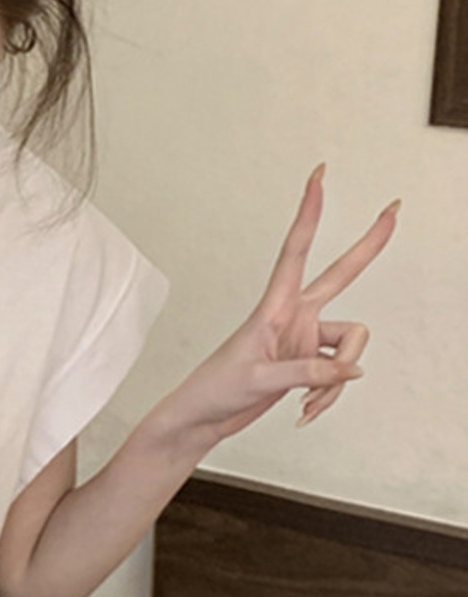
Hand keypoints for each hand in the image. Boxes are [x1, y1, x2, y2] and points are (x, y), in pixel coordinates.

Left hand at [166, 165, 397, 448]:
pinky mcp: (308, 364)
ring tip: (307, 401)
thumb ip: (308, 372)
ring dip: (335, 381)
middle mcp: (294, 317)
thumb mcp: (259, 379)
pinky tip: (305, 410)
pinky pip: (338, 375)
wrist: (203, 418)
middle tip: (394, 209)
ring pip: (349, 348)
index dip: (309, 213)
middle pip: (342, 274)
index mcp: (274, 307)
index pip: (297, 250)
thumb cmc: (215, 389)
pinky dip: (328, 395)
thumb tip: (352, 369)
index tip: (319, 178)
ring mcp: (304, 339)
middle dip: (369, 244)